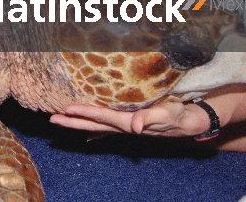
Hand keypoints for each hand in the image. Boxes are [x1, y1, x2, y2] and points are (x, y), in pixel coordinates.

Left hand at [49, 100, 210, 137]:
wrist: (193, 122)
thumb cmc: (182, 114)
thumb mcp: (170, 113)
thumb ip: (153, 118)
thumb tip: (136, 126)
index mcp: (131, 122)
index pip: (103, 117)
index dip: (85, 113)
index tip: (67, 109)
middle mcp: (125, 126)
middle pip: (93, 125)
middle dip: (72, 122)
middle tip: (52, 119)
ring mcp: (127, 127)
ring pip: (97, 126)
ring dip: (78, 124)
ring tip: (59, 119)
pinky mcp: (131, 124)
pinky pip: (108, 128)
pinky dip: (95, 130)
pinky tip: (86, 136)